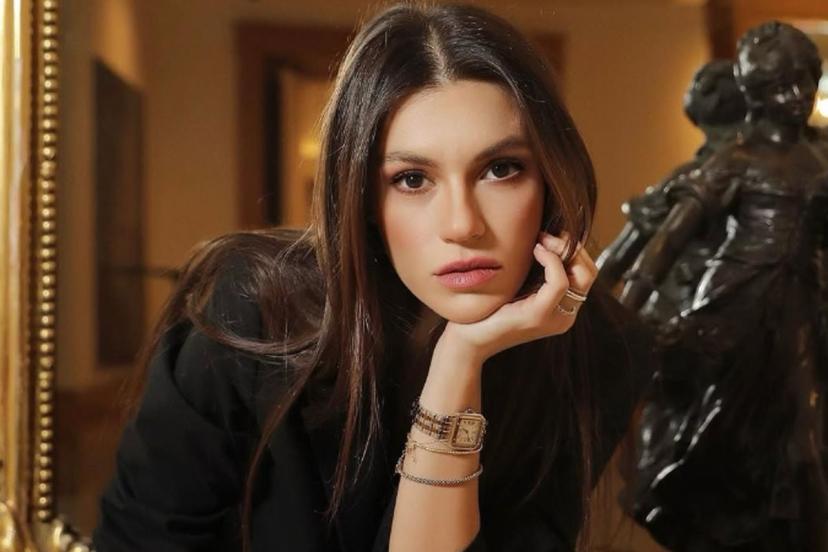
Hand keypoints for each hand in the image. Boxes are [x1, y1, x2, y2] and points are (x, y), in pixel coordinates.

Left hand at [438, 231, 597, 363]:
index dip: (573, 250)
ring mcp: (555, 318)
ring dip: (563, 250)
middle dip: (572, 247)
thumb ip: (535, 271)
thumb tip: (544, 238)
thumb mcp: (518, 286)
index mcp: (562, 310)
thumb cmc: (487, 309)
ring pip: (582, 276)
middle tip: (546, 236)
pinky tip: (536, 251)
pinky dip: (551, 261)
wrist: (468, 339)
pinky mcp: (539, 316)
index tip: (548, 236)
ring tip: (540, 241)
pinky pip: (559, 282)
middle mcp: (565, 316)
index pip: (586, 274)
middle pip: (589, 273)